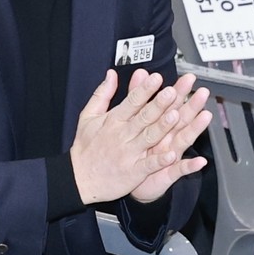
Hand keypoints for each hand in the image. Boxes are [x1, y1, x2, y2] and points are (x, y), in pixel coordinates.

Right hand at [67, 66, 210, 204]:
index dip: (144, 89)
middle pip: (144, 117)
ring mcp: (128, 154)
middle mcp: (122, 135)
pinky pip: (148, 165)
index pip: (131, 101)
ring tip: (175, 116)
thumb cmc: (85, 148)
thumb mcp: (87, 117)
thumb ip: (101, 94)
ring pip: (149, 138)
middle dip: (158, 104)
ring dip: (162, 127)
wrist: (79, 179)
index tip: (156, 78)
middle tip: (172, 92)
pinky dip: (159, 160)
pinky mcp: (133, 172)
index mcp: (113, 121)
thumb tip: (111, 75)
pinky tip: (172, 155)